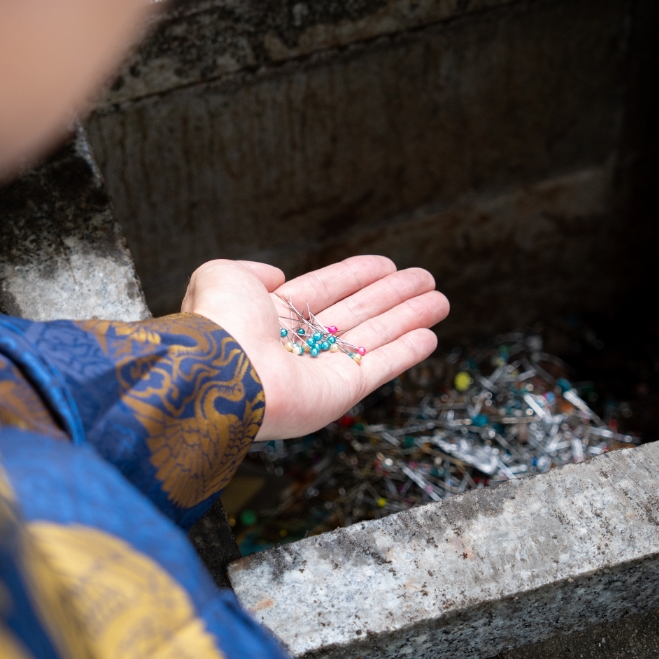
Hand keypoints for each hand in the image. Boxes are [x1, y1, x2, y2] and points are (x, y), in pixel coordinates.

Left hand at [182, 256, 448, 439]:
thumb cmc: (219, 322)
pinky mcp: (339, 393)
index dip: (357, 276)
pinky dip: (406, 352)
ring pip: (374, 337)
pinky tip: (429, 335)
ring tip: (439, 300)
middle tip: (425, 279)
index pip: (324, 290)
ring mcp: (320, 370)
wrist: (220, 371)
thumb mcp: (223, 276)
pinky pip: (379, 367)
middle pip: (357, 312)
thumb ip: (250, 271)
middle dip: (393, 295)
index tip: (386, 264)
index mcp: (271, 316)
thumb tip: (275, 275)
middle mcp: (298, 344)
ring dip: (409, 317)